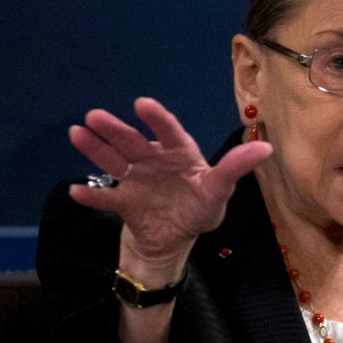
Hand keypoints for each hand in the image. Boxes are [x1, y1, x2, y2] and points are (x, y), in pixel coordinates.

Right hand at [68, 97, 271, 264]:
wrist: (174, 239)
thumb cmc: (200, 208)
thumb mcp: (220, 191)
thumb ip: (236, 168)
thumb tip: (266, 146)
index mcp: (179, 154)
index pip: (169, 132)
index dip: (157, 119)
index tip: (142, 103)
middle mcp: (153, 161)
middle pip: (133, 143)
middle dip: (114, 129)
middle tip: (94, 115)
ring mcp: (135, 180)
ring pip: (113, 161)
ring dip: (95, 149)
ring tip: (77, 133)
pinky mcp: (123, 202)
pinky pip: (106, 197)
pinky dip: (92, 195)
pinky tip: (76, 190)